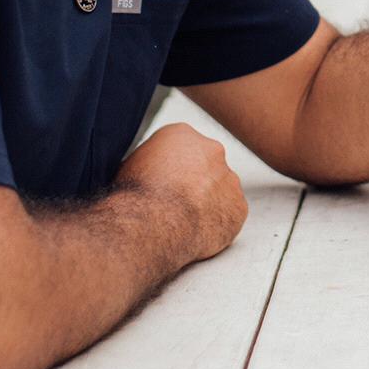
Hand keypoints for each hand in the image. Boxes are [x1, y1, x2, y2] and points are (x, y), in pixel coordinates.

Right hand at [117, 122, 246, 262]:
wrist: (152, 223)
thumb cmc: (134, 196)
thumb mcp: (130, 165)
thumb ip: (150, 161)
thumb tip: (149, 168)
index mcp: (182, 134)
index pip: (181, 148)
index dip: (171, 169)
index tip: (163, 185)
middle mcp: (212, 149)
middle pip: (205, 165)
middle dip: (194, 183)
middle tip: (176, 204)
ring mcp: (230, 178)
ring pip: (221, 190)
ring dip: (208, 203)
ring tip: (183, 222)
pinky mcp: (239, 207)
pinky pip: (230, 215)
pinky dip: (218, 225)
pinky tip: (197, 233)